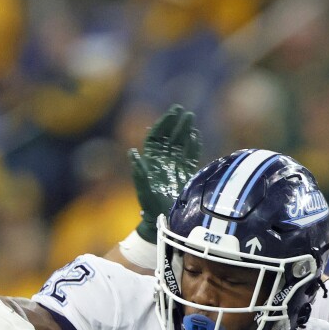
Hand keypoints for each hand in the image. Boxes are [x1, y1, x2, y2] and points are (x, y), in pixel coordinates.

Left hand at [131, 104, 201, 243]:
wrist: (162, 220)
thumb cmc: (150, 206)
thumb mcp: (143, 189)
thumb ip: (140, 171)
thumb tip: (133, 152)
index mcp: (151, 162)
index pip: (156, 138)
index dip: (163, 125)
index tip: (171, 114)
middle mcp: (162, 162)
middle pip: (169, 138)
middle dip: (174, 123)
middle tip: (181, 110)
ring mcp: (174, 167)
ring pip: (180, 144)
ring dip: (184, 131)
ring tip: (190, 118)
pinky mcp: (185, 174)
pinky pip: (190, 156)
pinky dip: (193, 146)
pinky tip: (196, 136)